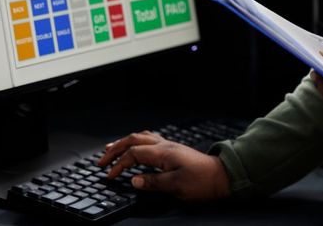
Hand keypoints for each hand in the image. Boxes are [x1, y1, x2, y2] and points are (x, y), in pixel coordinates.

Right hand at [97, 131, 229, 200]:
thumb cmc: (201, 181)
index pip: (134, 154)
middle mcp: (165, 145)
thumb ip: (153, 182)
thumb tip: (133, 180)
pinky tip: (136, 147)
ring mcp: (169, 146)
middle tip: (102, 159)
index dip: (119, 164)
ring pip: (142, 137)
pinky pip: (150, 140)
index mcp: (163, 152)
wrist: (220, 176)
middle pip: (135, 140)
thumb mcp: (175, 186)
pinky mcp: (173, 149)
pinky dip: (137, 142)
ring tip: (113, 148)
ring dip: (125, 142)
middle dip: (116, 148)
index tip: (109, 176)